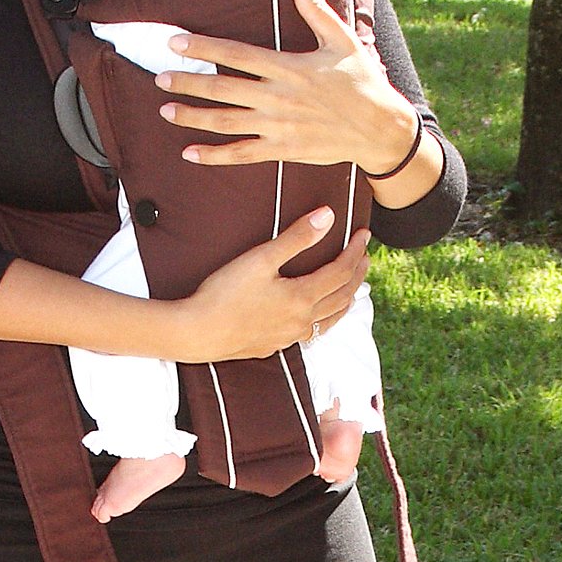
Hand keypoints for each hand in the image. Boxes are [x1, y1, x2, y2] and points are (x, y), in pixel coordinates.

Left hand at [156, 0, 419, 173]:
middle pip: (222, 89)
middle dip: (187, 84)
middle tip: (160, 79)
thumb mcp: (342, 40)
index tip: (175, 43)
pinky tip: (189, 153)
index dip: (203, 49)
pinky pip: (241, 153)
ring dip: (192, 117)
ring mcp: (277, 126)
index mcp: (289, 68)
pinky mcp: (282, 149)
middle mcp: (277, 98)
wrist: (382, 129)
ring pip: (224, 122)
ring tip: (166, 111)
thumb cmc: (362, 81)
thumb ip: (315, 7)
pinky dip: (213, 155)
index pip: (236, 55)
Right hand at [170, 208, 369, 363]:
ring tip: (353, 287)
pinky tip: (317, 317)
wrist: (197, 333)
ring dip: (347, 300)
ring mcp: (290, 336)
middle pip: (343, 296)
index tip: (363, 235)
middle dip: (357, 274)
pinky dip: (326, 319)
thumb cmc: (224, 294)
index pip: (341, 271)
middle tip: (364, 256)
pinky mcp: (275, 345)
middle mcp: (303, 320)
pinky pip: (313, 333)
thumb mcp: (260, 259)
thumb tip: (328, 216)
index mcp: (302, 297)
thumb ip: (296, 238)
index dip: (355, 251)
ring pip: (331, 319)